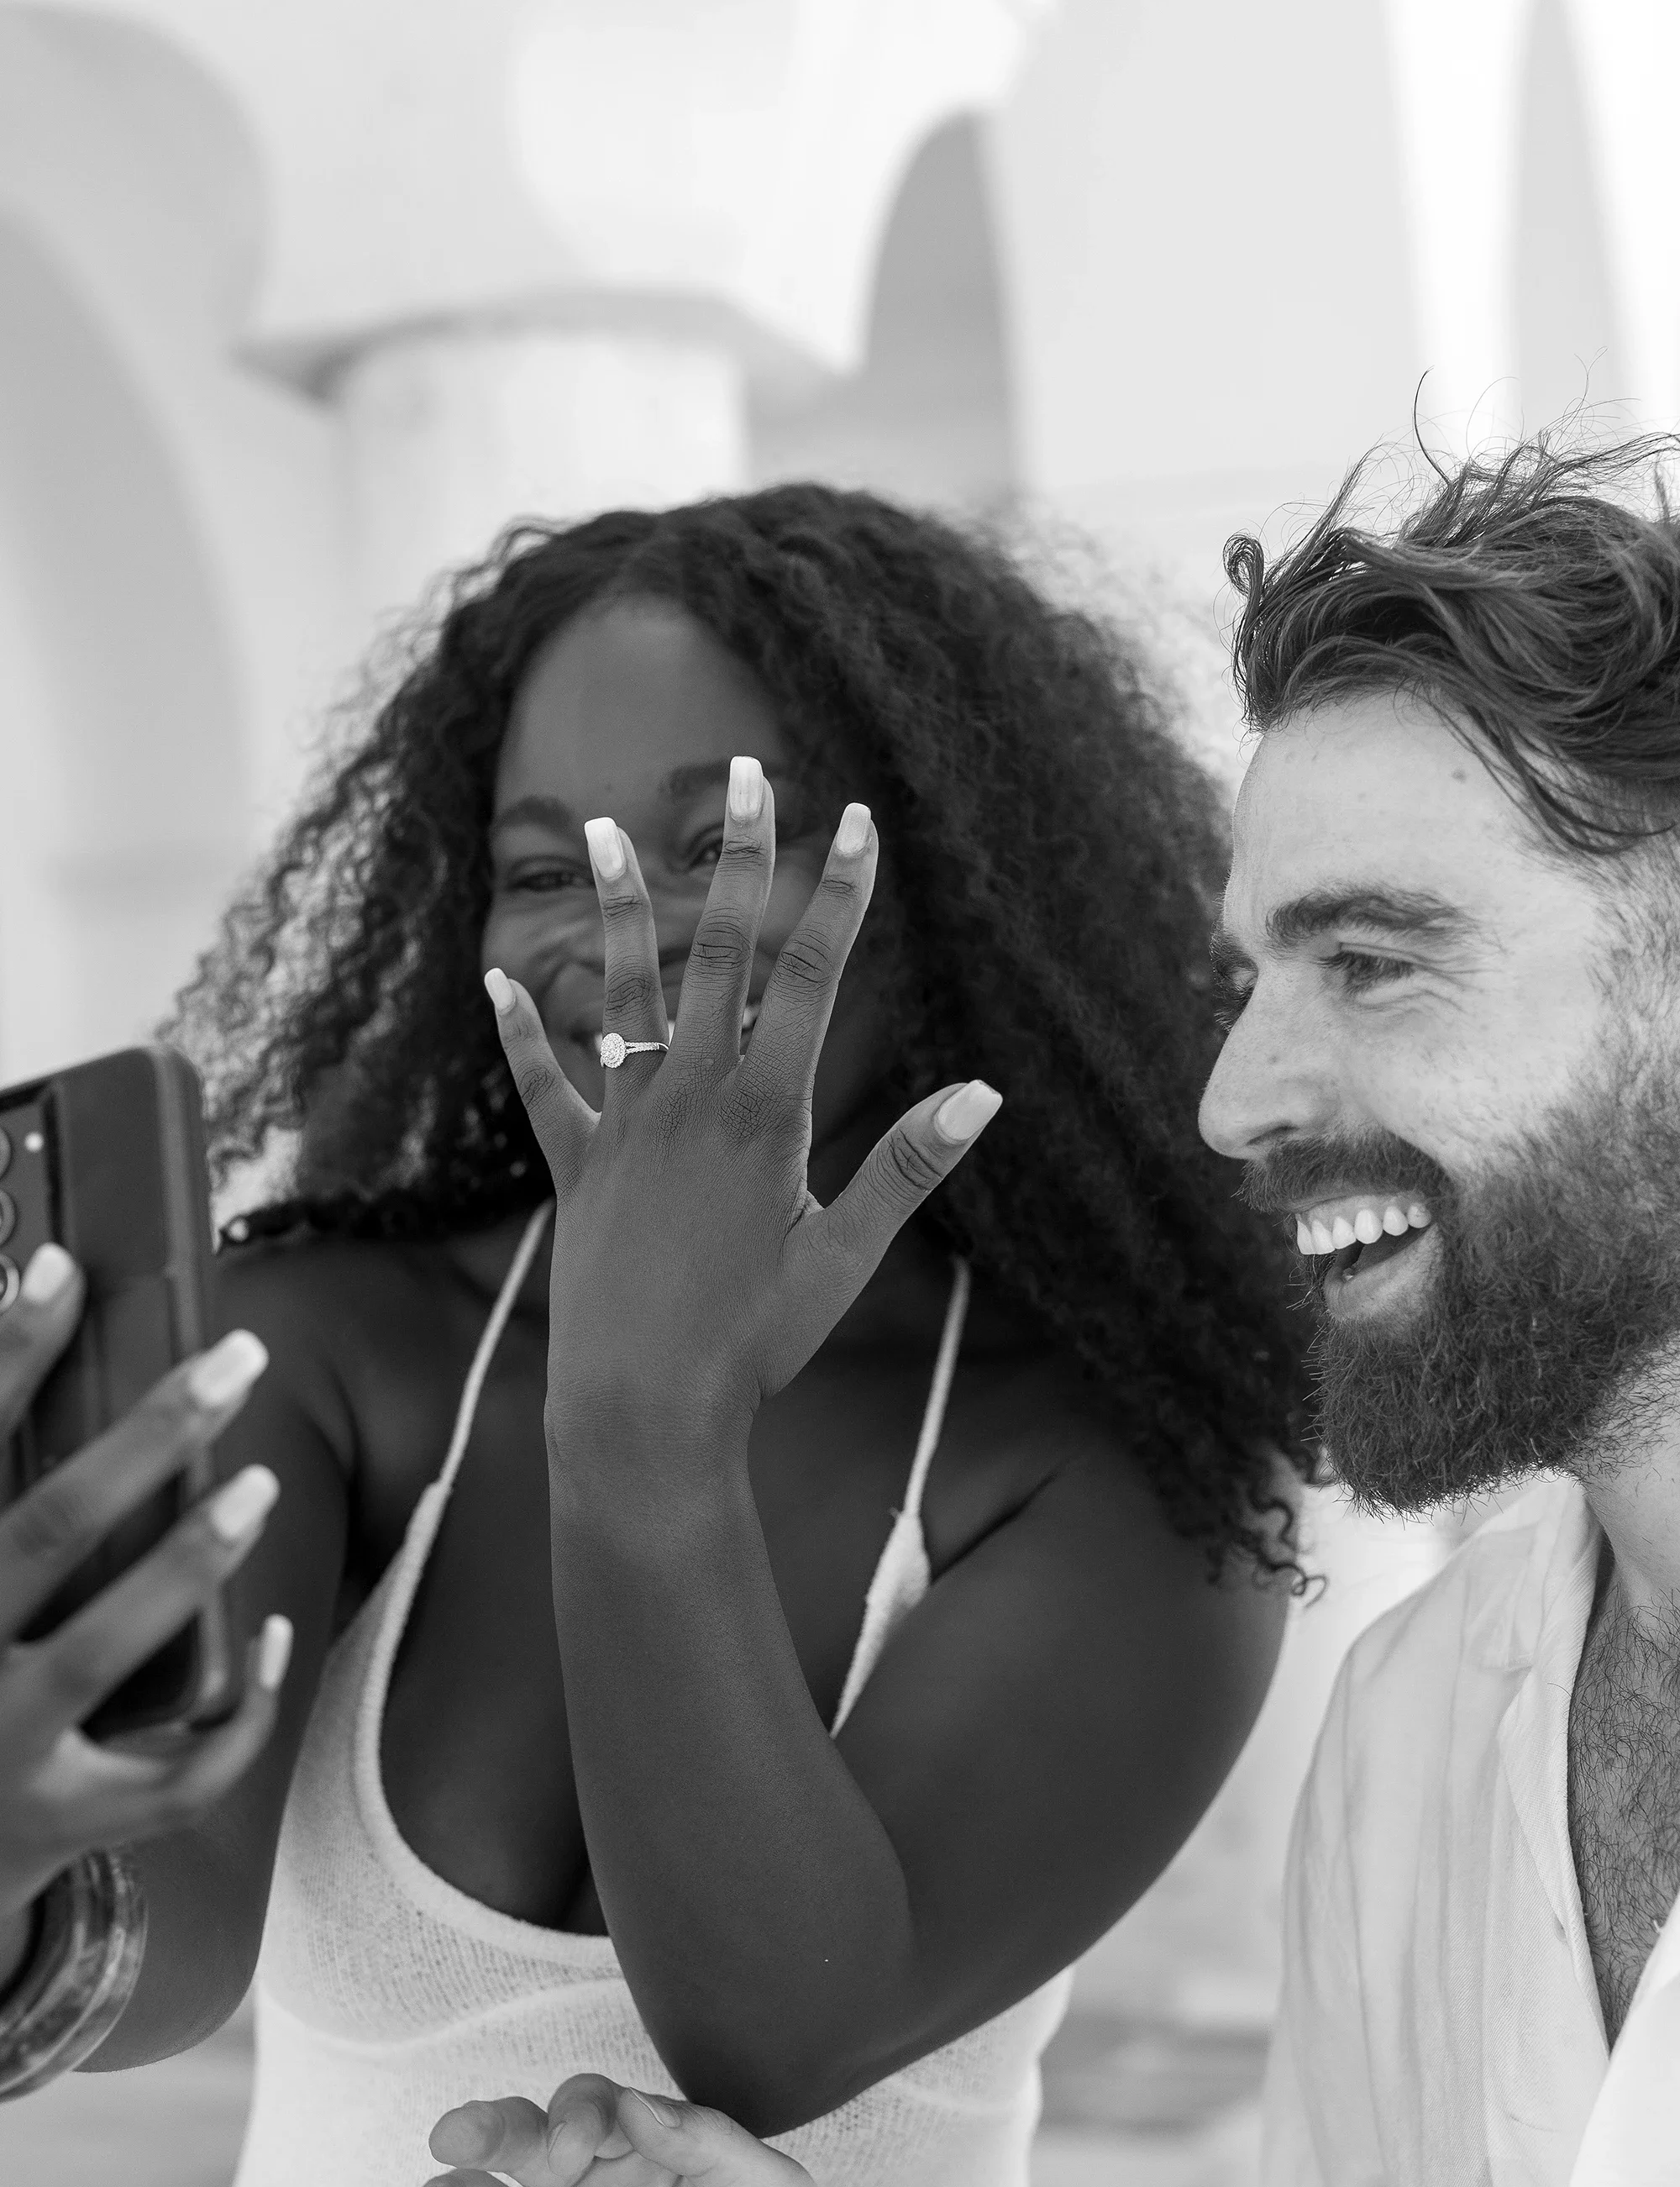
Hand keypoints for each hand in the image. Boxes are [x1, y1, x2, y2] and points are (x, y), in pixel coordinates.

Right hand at [0, 1244, 290, 1953]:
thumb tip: (24, 1298)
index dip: (6, 1354)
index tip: (59, 1266)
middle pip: (46, 1530)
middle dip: (146, 1438)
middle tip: (235, 1359)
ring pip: (105, 1647)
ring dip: (191, 1560)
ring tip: (261, 1484)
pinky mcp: (59, 1819)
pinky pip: (171, 1774)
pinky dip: (237, 1711)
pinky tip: (274, 1637)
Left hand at [485, 758, 1000, 1439]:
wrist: (641, 1411)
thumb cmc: (755, 1343)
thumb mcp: (844, 1258)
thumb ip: (908, 1169)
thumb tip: (983, 1095)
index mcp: (765, 1114)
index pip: (811, 978)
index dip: (838, 895)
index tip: (856, 821)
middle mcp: (690, 1100)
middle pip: (715, 955)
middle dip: (737, 859)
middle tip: (747, 775)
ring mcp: (624, 1128)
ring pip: (619, 996)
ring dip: (613, 911)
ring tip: (595, 830)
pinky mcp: (575, 1168)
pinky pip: (543, 1087)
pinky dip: (522, 1033)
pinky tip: (497, 979)